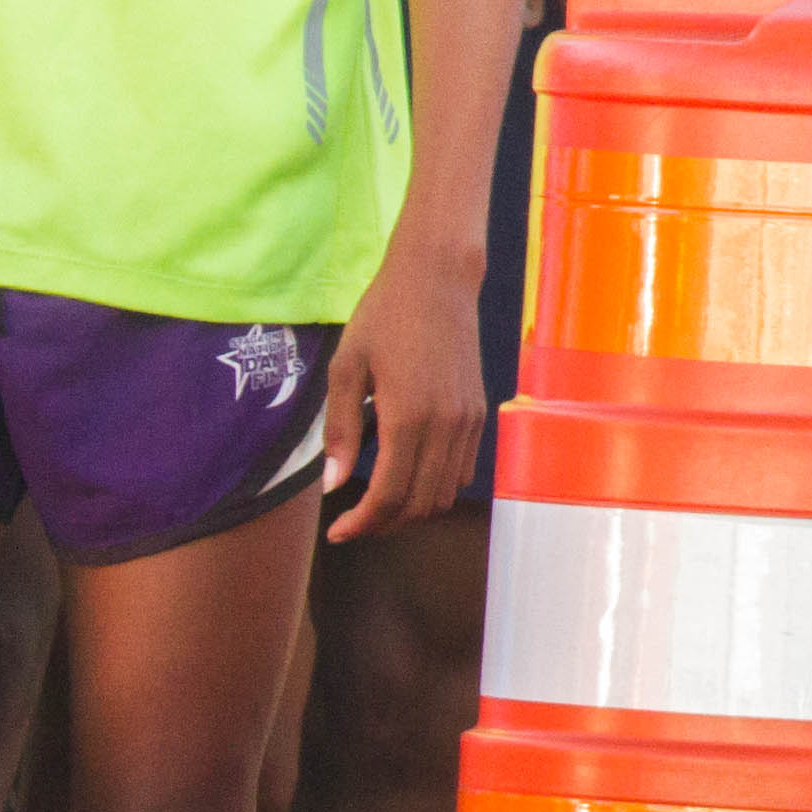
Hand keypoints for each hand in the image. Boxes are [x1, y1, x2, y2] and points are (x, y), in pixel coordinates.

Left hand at [317, 251, 483, 538]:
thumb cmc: (383, 316)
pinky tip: (405, 474)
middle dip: (382, 524)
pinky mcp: (479, 414)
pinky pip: (461, 471)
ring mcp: (468, 421)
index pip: (388, 496)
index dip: (361, 523)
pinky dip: (433, 487)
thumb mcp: (345, 368)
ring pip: (443, 495)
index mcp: (408, 417)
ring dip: (409, 510)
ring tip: (375, 503)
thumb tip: (332, 485)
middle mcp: (446, 426)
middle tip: (351, 522)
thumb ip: (338, 429)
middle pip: (417, 505)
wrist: (438, 279)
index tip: (337, 532)